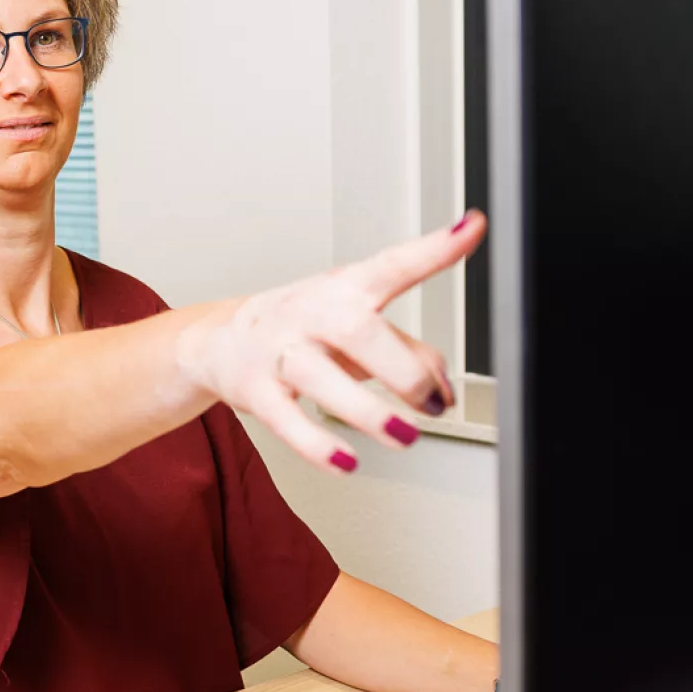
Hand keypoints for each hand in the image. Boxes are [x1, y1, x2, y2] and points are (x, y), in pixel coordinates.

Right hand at [173, 211, 486, 472]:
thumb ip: (410, 351)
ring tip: (402, 436)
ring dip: (366, 411)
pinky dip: (316, 444)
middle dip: (399, 368)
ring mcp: (280, 350)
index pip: (392, 265)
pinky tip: (344, 461)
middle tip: (428, 402)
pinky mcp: (256, 389)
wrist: (222, 341)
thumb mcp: (357, 325)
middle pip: (355, 328)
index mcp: (344, 289)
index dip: (434, 249)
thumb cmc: (301, 327)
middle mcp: (310, 313)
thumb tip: (444, 392)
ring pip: (319, 377)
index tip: (470, 230)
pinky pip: (285, 419)